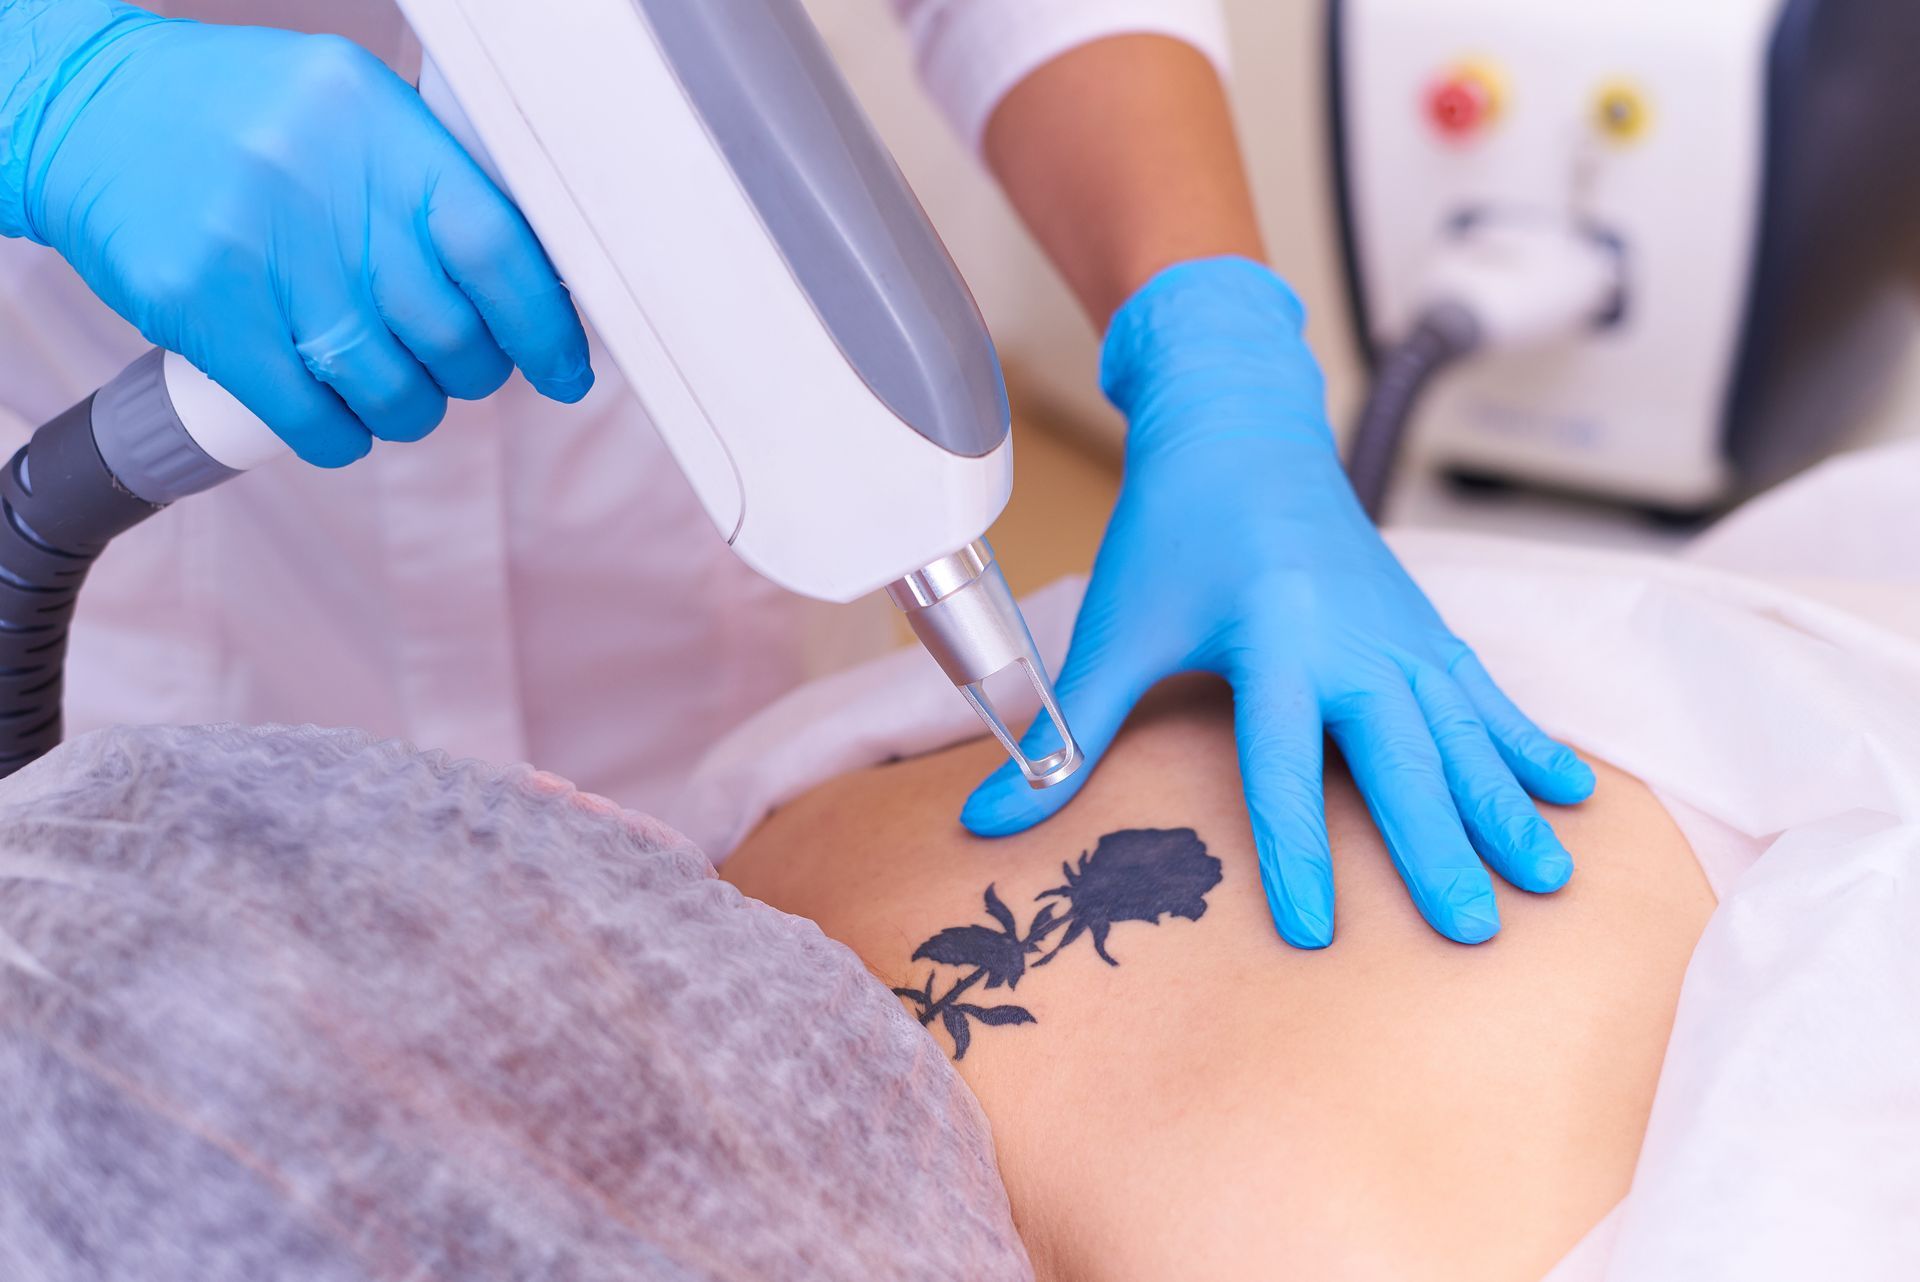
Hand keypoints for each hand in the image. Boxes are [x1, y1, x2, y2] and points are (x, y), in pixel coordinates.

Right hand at [0, 1, 591, 465]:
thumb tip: (531, 277)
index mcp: (381, 132)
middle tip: (462, 364)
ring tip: (396, 385)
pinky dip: (341, 435)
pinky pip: (311, 418)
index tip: (566, 370)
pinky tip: (341, 415)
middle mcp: (328, 194)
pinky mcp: (208, 316)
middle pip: (452, 336)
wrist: (89, 112)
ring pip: (391, 390)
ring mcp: (264, 258)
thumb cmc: (242, 115)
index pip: (501, 252)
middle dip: (474, 371)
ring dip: (411, 409)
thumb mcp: (350, 108)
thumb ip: (432, 179)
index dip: (546, 328)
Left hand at [960, 258, 1594, 946]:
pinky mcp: (1424, 623)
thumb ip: (1065, 731)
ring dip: (1504, 803)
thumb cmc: (1174, 531)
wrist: (1241, 429)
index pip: (1283, 763)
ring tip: (1547, 881)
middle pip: (1401, 755)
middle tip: (1472, 931)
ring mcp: (1401, 630)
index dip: (1295, 849)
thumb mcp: (1117, 627)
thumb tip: (986, 818)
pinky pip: (1487, 691)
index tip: (1313, 932)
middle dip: (1437, 844)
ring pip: (1463, 729)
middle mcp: (1352, 638)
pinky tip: (1572, 794)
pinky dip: (1528, 741)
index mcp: (1273, 637)